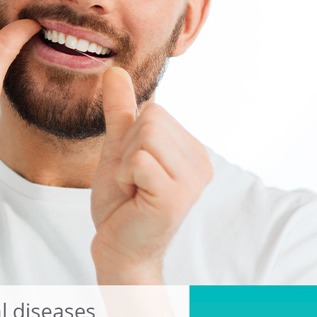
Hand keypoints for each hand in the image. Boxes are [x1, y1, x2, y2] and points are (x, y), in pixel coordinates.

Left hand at [90, 68, 212, 283]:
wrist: (117, 246)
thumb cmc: (120, 201)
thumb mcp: (118, 147)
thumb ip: (120, 110)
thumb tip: (114, 70)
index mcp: (192, 149)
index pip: (154, 109)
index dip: (130, 137)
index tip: (134, 168)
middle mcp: (201, 162)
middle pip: (151, 117)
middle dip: (127, 148)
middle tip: (132, 180)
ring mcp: (192, 180)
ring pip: (144, 136)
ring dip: (125, 163)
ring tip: (134, 188)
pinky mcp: (175, 197)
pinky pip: (138, 160)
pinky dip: (124, 176)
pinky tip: (134, 198)